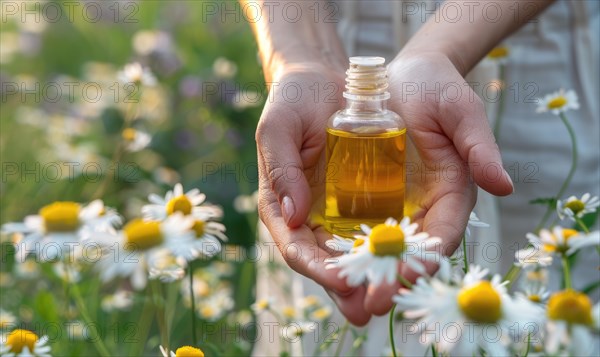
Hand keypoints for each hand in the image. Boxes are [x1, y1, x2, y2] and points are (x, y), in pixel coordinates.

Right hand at [256, 62, 371, 324]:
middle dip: (348, 288)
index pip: (296, 249)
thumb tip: (293, 217)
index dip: (317, 269)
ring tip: (395, 293)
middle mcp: (308, 219)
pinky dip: (391, 249)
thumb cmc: (292, 102)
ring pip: (354, 255)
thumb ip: (280, 169)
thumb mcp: (278, 129)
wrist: (322, 81)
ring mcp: (336, 214)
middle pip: (327, 263)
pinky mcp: (363, 202)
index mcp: (281, 208)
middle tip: (370, 307)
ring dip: (373, 277)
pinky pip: (377, 231)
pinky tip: (409, 260)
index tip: (341, 281)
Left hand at [361, 52, 513, 314]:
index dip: (424, 260)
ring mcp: (394, 208)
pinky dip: (344, 250)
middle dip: (389, 280)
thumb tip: (503, 186)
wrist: (400, 76)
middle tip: (368, 304)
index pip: (441, 237)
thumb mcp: (460, 110)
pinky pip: (354, 231)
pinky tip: (326, 265)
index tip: (404, 278)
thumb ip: (479, 146)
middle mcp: (423, 209)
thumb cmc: (436, 88)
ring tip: (343, 296)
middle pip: (407, 254)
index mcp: (451, 194)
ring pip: (379, 250)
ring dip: (362, 275)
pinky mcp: (367, 201)